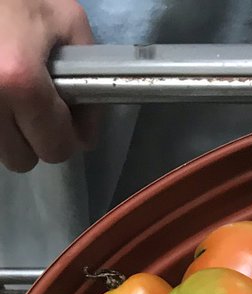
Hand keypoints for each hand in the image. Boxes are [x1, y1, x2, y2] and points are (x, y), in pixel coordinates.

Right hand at [0, 0, 93, 171]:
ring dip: (10, 133)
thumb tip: (86, 128)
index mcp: (19, 81)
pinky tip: (2, 95)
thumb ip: (89, 82)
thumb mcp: (67, 23)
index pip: (55, 148)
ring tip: (16, 96)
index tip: (69, 116)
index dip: (70, 135)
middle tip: (39, 106)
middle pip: (22, 159)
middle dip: (37, 138)